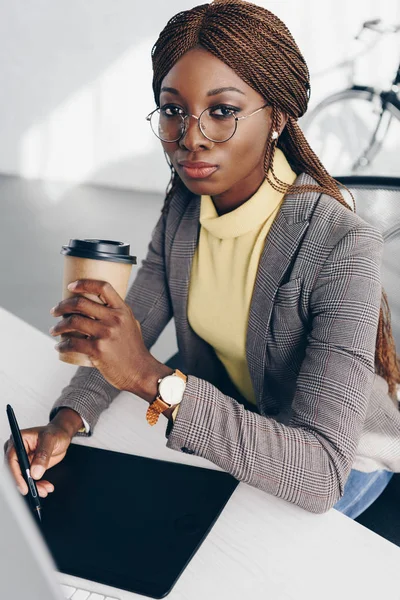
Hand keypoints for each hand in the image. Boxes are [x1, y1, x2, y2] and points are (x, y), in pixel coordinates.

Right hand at [4, 415, 73, 496]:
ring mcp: (23, 460)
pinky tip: (45, 486)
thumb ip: (43, 455)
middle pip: (15, 471)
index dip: (16, 474)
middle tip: (37, 490)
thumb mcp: (50, 440)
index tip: (24, 486)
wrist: (61, 435)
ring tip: (44, 489)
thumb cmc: (55, 433)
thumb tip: (35, 472)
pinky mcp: (29, 467)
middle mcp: (17, 450)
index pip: (12, 459)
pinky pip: (30, 479)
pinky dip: (37, 485)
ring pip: (23, 478)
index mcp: (18, 440)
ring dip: (33, 486)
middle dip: (26, 483)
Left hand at [50, 279, 160, 394]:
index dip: (84, 283)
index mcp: (122, 310)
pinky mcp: (97, 350)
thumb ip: (117, 314)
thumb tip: (99, 305)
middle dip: (62, 306)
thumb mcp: (131, 324)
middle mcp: (114, 319)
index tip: (71, 286)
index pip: (103, 287)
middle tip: (55, 311)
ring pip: (72, 322)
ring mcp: (105, 334)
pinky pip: (72, 343)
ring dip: (58, 326)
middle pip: (80, 303)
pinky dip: (62, 345)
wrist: (140, 371)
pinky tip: (59, 347)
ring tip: (54, 330)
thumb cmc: (133, 349)